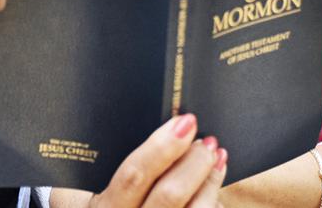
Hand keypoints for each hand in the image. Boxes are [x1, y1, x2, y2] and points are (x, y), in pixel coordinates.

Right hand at [57, 114, 226, 207]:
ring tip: (216, 155)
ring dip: (210, 178)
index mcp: (108, 205)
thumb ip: (131, 160)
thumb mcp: (106, 182)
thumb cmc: (115, 197)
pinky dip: (214, 198)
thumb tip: (173, 124)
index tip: (185, 122)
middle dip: (194, 161)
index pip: (134, 174)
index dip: (162, 146)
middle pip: (170, 194)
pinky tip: (214, 182)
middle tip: (207, 140)